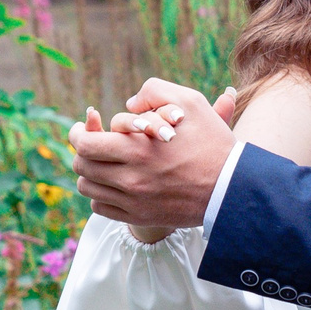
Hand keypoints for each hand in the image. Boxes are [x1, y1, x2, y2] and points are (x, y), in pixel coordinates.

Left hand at [70, 78, 239, 232]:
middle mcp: (131, 179)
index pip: (85, 144)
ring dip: (90, 173)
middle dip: (82, 151)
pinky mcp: (140, 217)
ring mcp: (134, 202)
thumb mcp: (190, 103)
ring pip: (88, 189)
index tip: (81, 128)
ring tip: (101, 163)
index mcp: (138, 149)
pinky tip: (113, 184)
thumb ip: (154, 92)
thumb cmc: (212, 142)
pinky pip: (100, 209)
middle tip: (89, 144)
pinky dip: (100, 196)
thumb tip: (129, 103)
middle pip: (82, 166)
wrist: (232, 188)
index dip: (78, 133)